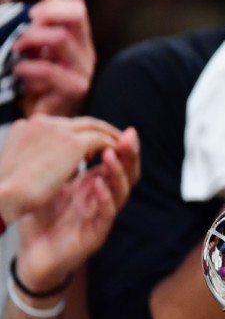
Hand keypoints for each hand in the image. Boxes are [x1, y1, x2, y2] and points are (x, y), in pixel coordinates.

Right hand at [0, 114, 121, 221]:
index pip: (62, 125)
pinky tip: (117, 157)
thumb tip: (40, 162)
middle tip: (113, 142)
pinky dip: (112, 146)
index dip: (78, 134)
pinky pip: (102, 140)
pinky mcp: (74, 143)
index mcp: (27, 125)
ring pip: (95, 127)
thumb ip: (31, 155)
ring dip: (110, 137)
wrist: (2, 196)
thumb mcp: (15, 165)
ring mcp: (59, 130)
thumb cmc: (5, 190)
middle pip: (81, 122)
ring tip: (119, 149)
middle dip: (99, 131)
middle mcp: (43, 122)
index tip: (89, 148)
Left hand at [15, 0, 95, 117]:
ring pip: (60, 38)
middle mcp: (86, 54)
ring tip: (16, 50)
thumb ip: (37, 34)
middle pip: (74, 17)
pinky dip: (27, 66)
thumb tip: (23, 13)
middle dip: (42, 19)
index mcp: (79, 42)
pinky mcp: (75, 90)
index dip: (53, 4)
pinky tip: (17, 71)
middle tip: (21, 32)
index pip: (77, 9)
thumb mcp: (36, 53)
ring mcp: (83, 72)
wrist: (41, 120)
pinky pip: (48, 69)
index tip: (30, 13)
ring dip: (31, 39)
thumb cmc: (34, 86)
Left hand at [16, 127, 138, 292]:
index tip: (125, 131)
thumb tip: (65, 133)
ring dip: (118, 173)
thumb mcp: (52, 184)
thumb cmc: (42, 219)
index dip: (124, 147)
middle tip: (128, 139)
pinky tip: (99, 187)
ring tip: (109, 156)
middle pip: (128, 174)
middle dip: (130, 156)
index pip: (119, 163)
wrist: (33, 254)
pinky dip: (105, 200)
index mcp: (96, 185)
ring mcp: (101, 216)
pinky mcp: (95, 235)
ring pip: (121, 193)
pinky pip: (106, 216)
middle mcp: (103, 199)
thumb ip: (63, 163)